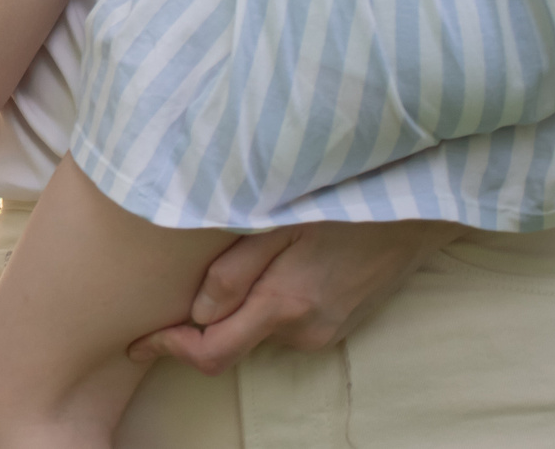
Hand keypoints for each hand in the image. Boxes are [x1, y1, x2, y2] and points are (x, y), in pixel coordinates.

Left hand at [127, 217, 457, 372]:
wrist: (417, 209)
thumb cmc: (342, 201)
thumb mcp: (278, 222)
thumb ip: (235, 270)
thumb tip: (197, 313)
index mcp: (284, 306)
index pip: (213, 352)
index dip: (168, 350)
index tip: (136, 342)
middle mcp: (306, 331)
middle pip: (233, 344)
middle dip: (198, 326)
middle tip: (165, 295)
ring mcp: (328, 331)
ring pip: (259, 331)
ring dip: (235, 310)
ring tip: (222, 266)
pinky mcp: (341, 324)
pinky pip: (286, 323)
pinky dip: (264, 305)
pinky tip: (265, 268)